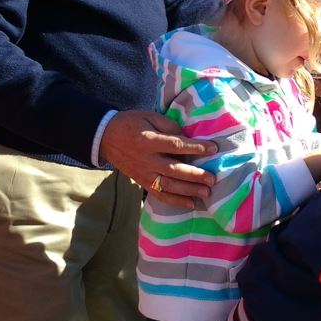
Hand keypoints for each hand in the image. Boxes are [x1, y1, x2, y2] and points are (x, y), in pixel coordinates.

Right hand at [102, 110, 216, 207]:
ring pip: (168, 186)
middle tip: (212, 178)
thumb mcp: (149, 116)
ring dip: (188, 190)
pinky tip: (190, 204)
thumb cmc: (131, 123)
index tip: (213, 148)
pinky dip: (175, 201)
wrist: (106, 138)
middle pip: (174, 170)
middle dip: (195, 175)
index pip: (176, 145)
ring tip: (206, 192)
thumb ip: (168, 126)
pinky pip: (159, 194)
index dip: (195, 147)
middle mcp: (147, 160)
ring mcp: (144, 174)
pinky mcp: (142, 182)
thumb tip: (187, 137)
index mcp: (149, 141)